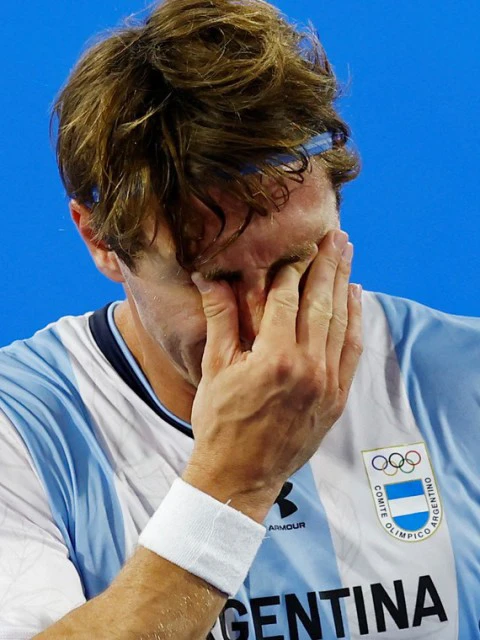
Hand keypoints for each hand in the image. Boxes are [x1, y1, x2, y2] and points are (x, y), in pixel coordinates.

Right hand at [183, 230, 362, 520]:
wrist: (240, 476)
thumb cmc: (219, 422)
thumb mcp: (214, 369)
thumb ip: (220, 319)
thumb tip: (209, 277)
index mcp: (274, 357)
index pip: (286, 299)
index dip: (291, 268)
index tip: (297, 243)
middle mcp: (307, 367)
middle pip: (321, 302)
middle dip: (327, 264)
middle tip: (335, 234)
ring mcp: (326, 384)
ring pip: (340, 322)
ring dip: (344, 284)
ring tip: (348, 255)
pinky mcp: (336, 399)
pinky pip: (351, 351)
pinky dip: (356, 321)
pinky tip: (356, 298)